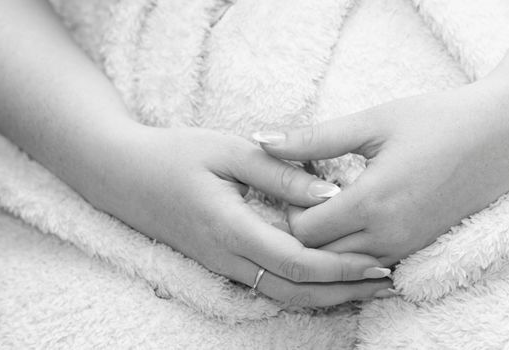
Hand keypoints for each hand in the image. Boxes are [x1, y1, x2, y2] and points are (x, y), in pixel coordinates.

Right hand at [94, 125, 392, 305]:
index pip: (295, 260)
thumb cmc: (174, 155)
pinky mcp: (220, 262)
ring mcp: (222, 264)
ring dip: (327, 294)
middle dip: (343, 290)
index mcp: (230, 226)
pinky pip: (268, 285)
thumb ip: (279, 172)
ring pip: (282, 294)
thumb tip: (331, 191)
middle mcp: (227, 256)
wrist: (123, 176)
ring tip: (365, 285)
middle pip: (295, 289)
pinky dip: (303, 287)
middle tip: (385, 280)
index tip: (379, 261)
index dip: (340, 266)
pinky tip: (325, 278)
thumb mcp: (227, 150)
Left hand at [255, 76, 508, 265]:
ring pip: (341, 266)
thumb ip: (312, 138)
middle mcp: (387, 235)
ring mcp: (403, 247)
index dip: (288, 209)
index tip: (292, 183)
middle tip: (300, 197)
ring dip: (324, 243)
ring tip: (324, 206)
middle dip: (301, 230)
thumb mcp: (371, 123)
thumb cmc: (436, 121)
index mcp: (372, 202)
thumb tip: (261, 138)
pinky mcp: (414, 249)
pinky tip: (349, 219)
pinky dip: (348, 249)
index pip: (303, 231)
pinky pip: (367, 265)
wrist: (499, 137)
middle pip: (317, 255)